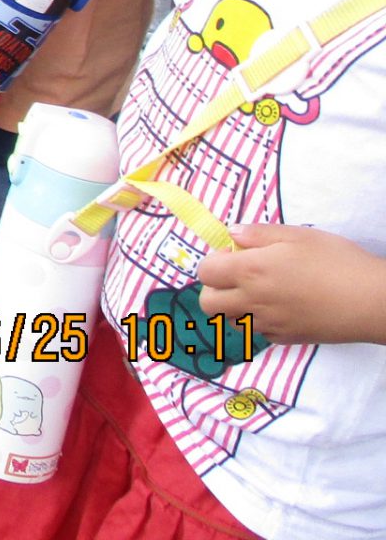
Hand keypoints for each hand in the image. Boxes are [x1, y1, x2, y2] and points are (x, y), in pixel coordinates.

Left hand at [197, 224, 385, 346]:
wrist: (372, 301)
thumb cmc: (337, 261)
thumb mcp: (297, 235)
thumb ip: (258, 234)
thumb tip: (231, 233)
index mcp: (251, 271)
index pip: (205, 272)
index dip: (214, 261)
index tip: (234, 255)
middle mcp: (253, 301)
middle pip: (208, 303)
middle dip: (214, 288)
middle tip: (237, 276)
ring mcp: (269, 324)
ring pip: (230, 321)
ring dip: (234, 307)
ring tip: (259, 292)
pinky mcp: (286, 340)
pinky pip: (258, 333)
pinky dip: (259, 321)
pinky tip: (281, 307)